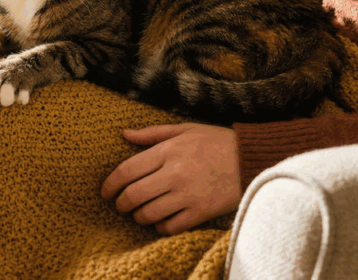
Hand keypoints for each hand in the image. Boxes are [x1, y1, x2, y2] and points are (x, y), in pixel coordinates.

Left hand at [101, 123, 241, 234]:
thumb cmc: (217, 142)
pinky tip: (160, 221)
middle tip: (120, 205)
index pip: (127, 170)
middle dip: (121, 204)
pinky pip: (170, 226)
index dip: (110, 184)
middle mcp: (175, 173)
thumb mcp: (185, 129)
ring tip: (138, 213)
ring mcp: (188, 194)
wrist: (252, 159)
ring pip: (148, 213)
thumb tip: (124, 134)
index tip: (105, 191)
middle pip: (133, 195)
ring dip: (138, 216)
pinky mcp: (201, 212)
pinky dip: (159, 227)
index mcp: (168, 150)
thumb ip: (153, 133)